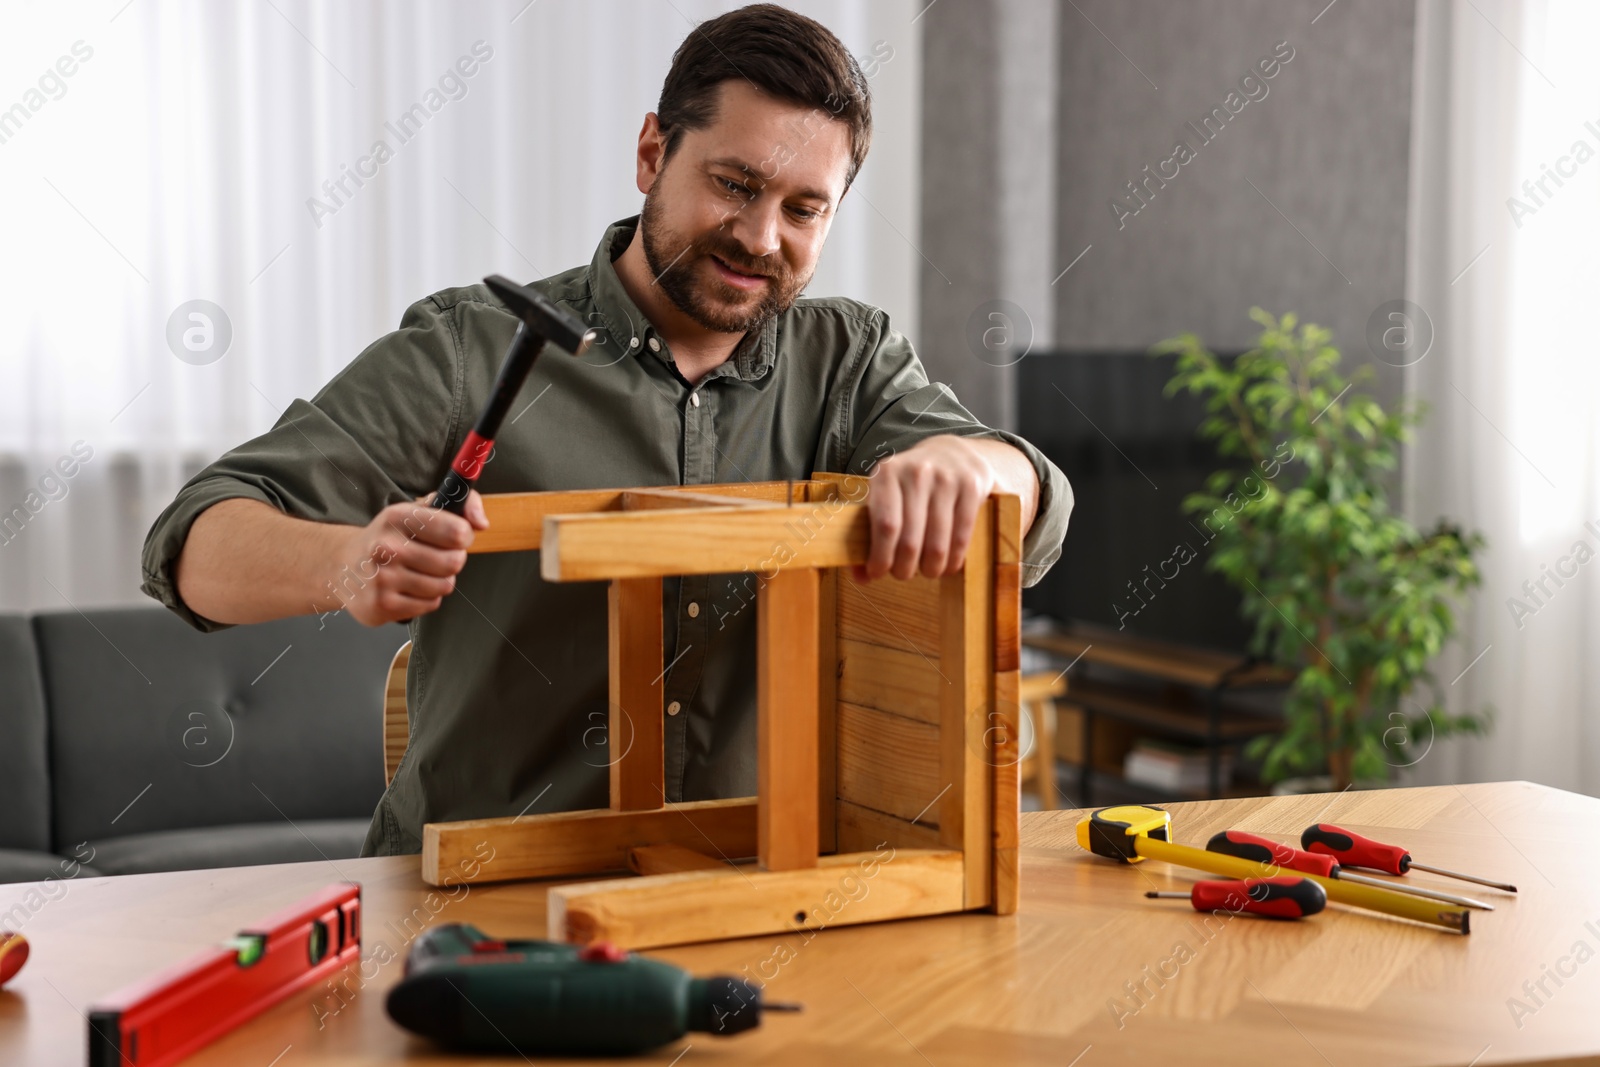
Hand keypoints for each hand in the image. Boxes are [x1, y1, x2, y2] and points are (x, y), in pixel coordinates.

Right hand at [332, 491, 488, 624]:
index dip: (464, 535)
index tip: (457, 535)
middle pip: (454, 562)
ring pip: (444, 585)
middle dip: (452, 560)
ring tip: (419, 572)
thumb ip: (459, 504)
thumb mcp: (418, 510)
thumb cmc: (390, 537)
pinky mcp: (383, 605)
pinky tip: (407, 587)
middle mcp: (386, 547)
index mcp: (397, 517)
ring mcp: (382, 578)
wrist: (344, 566)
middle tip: (436, 556)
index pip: (455, 530)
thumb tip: (481, 522)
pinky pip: (431, 604)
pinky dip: (426, 598)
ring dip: (439, 580)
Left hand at [853, 436, 996, 581]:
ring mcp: (947, 478)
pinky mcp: (971, 487)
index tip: (877, 573)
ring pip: (937, 543)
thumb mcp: (886, 496)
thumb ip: (871, 533)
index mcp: (887, 473)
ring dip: (930, 568)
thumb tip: (861, 576)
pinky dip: (953, 559)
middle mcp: (917, 472)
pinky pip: (962, 536)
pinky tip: (947, 565)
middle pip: (910, 540)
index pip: (886, 526)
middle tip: (903, 574)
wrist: (951, 452)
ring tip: (926, 571)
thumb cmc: (910, 484)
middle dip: (904, 568)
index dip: (881, 557)